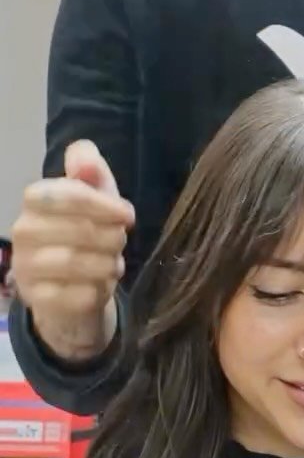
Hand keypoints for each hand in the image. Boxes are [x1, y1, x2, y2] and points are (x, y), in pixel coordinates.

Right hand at [12, 142, 134, 361]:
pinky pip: (77, 295)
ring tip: (114, 264)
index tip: (128, 216)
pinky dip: (99, 290)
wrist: (71, 289)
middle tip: (120, 243)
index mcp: (35, 200)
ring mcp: (25, 267)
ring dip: (108, 265)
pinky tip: (102, 286)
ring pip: (77, 263)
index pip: (70, 195)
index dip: (105, 205)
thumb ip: (92, 172)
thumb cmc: (86, 236)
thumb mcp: (96, 198)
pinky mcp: (37, 299)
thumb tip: (86, 157)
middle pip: (79, 230)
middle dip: (112, 238)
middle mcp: (22, 231)